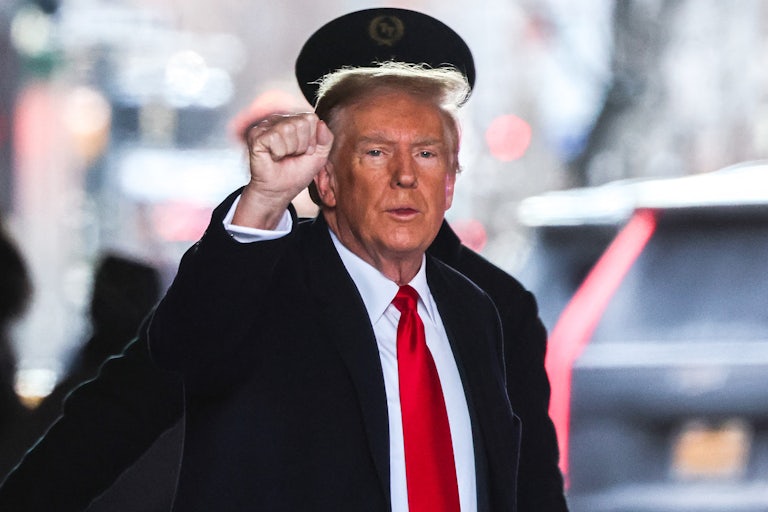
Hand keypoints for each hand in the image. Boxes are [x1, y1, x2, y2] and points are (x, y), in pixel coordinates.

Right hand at [233, 113, 333, 228]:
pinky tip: (273, 157)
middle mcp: (279, 120)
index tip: (303, 152)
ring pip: (288, 128)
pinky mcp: (256, 135)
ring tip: (282, 156)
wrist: (279, 191)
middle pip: (301, 123)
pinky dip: (278, 152)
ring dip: (289, 149)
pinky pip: (275, 137)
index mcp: (293, 121)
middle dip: (301, 145)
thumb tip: (321, 122)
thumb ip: (326, 139)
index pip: (311, 118)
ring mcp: (266, 126)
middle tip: (292, 156)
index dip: (312, 140)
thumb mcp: (319, 156)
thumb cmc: (296, 174)